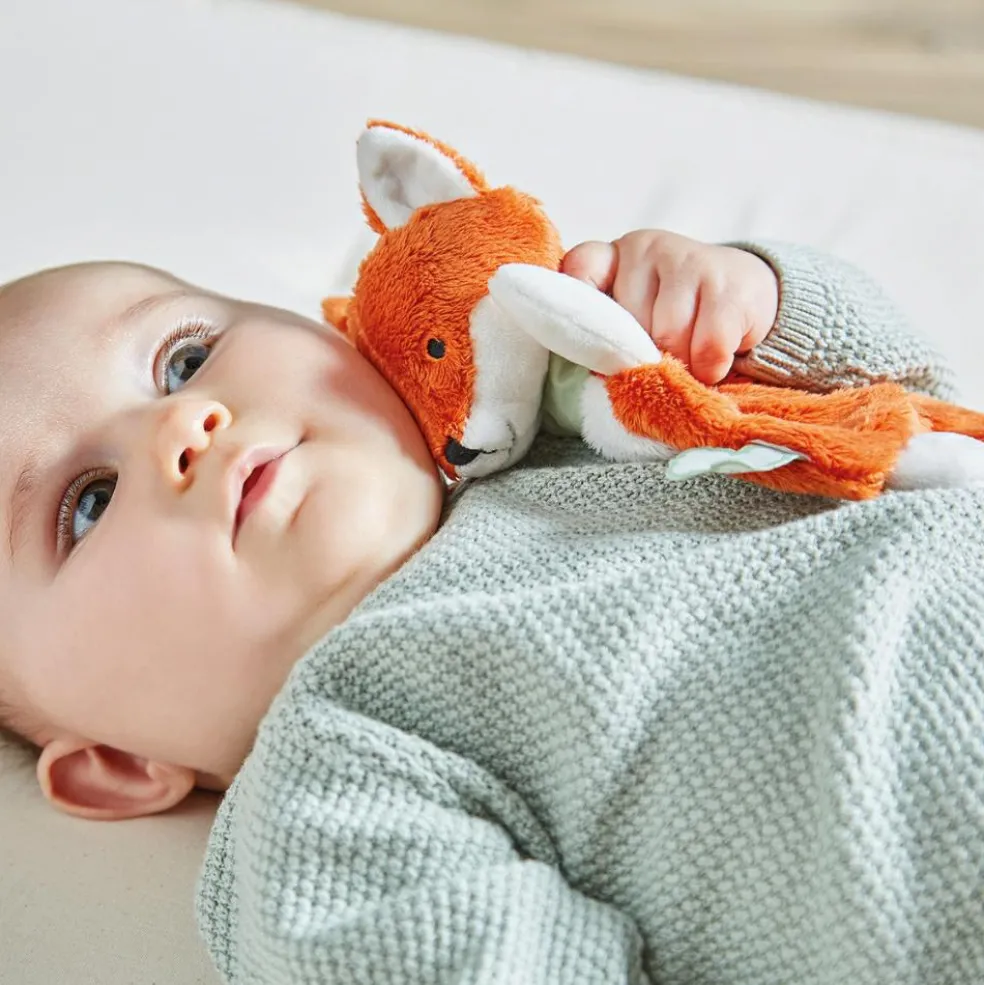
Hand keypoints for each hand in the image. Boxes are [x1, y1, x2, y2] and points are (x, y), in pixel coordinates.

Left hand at [561, 230, 779, 384]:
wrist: (744, 293)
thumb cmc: (673, 317)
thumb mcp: (634, 317)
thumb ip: (609, 331)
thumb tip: (603, 370)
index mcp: (612, 257)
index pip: (580, 267)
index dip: (580, 305)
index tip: (589, 336)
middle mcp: (644, 247)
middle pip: (627, 326)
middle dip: (644, 355)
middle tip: (660, 358)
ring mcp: (689, 258)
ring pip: (669, 336)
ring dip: (681, 364)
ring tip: (688, 360)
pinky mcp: (730, 283)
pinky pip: (709, 345)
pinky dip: (711, 367)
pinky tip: (714, 361)